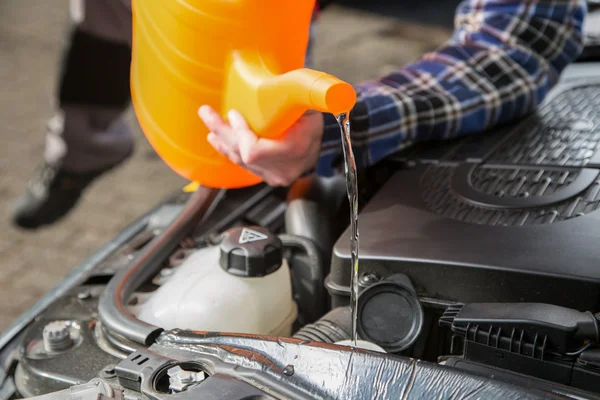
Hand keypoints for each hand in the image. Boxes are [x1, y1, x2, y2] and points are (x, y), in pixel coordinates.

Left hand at [198, 106, 324, 186]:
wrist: (319, 143)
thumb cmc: (312, 121)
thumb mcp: (311, 106)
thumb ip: (300, 97)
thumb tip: (288, 84)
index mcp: (295, 151)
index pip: (255, 150)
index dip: (240, 133)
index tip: (234, 113)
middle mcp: (283, 169)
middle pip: (243, 154)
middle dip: (222, 132)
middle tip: (207, 112)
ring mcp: (273, 176)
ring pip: (240, 160)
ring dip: (222, 140)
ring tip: (209, 122)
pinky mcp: (266, 176)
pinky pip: (242, 164)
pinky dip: (228, 150)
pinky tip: (216, 140)